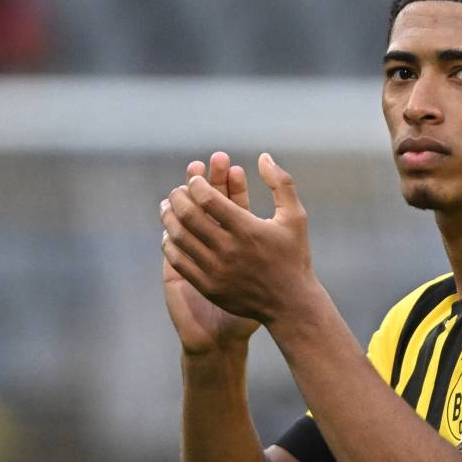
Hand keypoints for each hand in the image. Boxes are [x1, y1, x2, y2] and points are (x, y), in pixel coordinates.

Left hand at [160, 152, 312, 325]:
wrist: (290, 303)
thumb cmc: (294, 256)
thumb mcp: (295, 216)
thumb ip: (281, 183)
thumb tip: (263, 157)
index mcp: (247, 228)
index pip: (208, 198)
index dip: (196, 184)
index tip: (194, 179)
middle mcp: (228, 249)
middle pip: (189, 215)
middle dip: (178, 198)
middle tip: (176, 191)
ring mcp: (216, 270)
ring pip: (180, 237)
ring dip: (169, 218)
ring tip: (167, 208)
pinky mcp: (208, 286)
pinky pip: (179, 261)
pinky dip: (170, 244)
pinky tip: (170, 234)